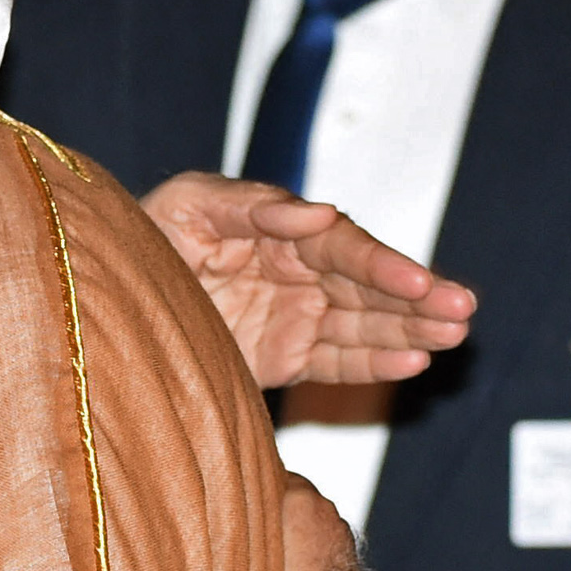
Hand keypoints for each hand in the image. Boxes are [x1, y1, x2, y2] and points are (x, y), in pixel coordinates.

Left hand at [139, 172, 476, 389]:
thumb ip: (249, 205)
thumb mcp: (188, 206)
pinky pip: (336, 361)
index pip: (343, 248)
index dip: (382, 265)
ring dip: (410, 330)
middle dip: (417, 299)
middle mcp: (297, 269)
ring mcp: (294, 313)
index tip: (418, 282)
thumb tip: (318, 214)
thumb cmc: (147, 234)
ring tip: (453, 337)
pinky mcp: (284, 355)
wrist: (106, 297)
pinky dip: (373, 364)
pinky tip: (413, 364)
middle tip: (463, 311)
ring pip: (364, 323)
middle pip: (368, 286)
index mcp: (281, 229)